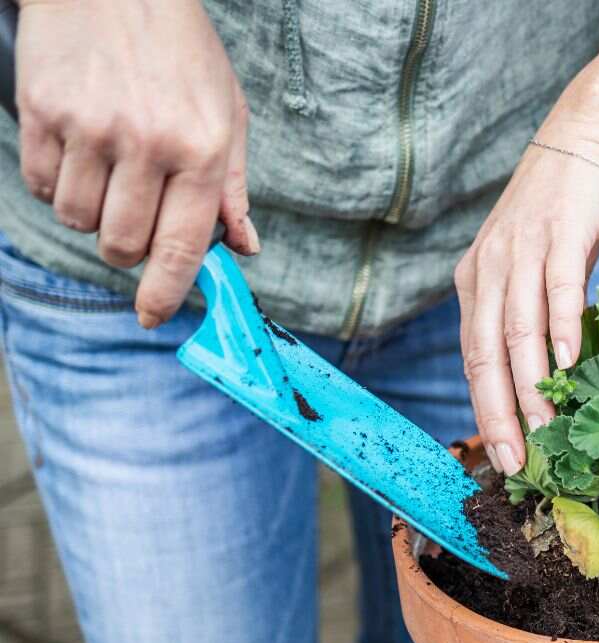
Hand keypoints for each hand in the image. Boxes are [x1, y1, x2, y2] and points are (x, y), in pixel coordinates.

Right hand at [15, 0, 257, 327]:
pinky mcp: (42, 112)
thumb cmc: (181, 54)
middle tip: (134, 216)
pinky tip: (77, 152)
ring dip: (90, 213)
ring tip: (108, 172)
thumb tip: (243, 249)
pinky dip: (54, 184)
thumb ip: (231, 188)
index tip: (154, 317)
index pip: (180, 246)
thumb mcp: (228, 114)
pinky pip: (40, 186)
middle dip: (127, 248)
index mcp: (200, 149)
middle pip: (122, 244)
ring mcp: (89, 128)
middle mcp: (146, 143)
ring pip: (77, 219)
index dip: (165, 292)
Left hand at [454, 113, 598, 475]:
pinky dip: (562, 328)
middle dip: (498, 412)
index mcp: (475, 281)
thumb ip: (525, 311)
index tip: (502, 453)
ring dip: (531, 383)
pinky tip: (569, 362)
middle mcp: (489, 268)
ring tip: (544, 426)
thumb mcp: (528, 263)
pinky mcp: (559, 234)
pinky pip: (558, 289)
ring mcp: (522, 250)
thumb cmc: (560, 211)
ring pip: (518, 330)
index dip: (485, 409)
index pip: (472, 358)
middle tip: (514, 460)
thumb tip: (539, 372)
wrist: (585, 138)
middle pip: (486, 353)